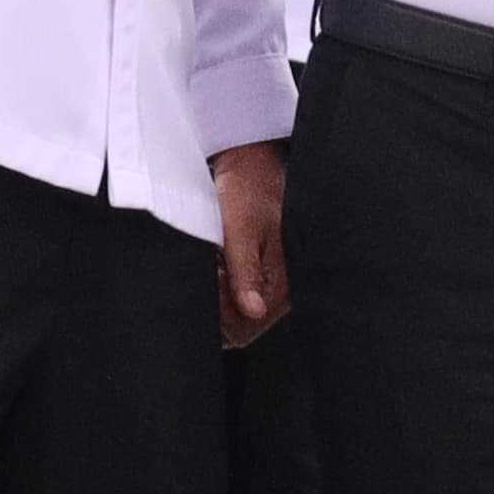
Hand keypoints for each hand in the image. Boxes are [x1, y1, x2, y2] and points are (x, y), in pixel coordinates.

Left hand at [211, 141, 288, 345]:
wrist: (254, 165)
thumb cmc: (248, 190)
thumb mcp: (241, 228)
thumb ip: (246, 272)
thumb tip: (253, 312)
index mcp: (285, 280)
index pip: (245, 329)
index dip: (217, 316)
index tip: (209, 281)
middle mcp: (284, 289)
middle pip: (241, 327)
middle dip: (216, 308)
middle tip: (211, 269)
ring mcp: (275, 284)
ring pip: (237, 315)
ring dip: (217, 299)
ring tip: (215, 263)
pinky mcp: (265, 275)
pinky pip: (239, 299)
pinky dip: (221, 289)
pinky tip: (218, 264)